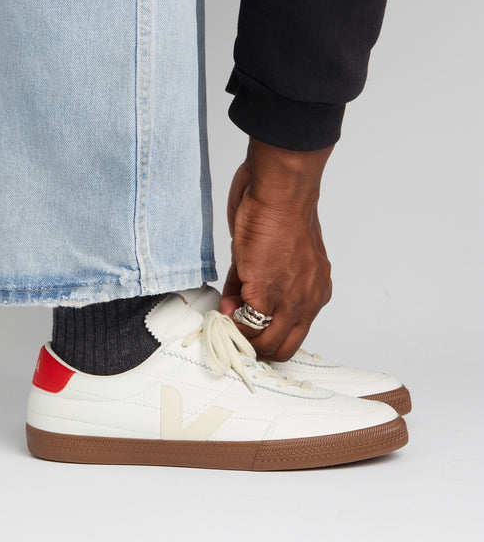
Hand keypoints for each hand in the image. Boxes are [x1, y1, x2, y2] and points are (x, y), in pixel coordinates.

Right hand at [220, 138, 333, 361]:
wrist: (280, 194)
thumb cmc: (279, 215)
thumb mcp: (274, 258)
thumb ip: (255, 286)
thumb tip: (233, 309)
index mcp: (313, 291)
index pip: (294, 333)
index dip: (268, 337)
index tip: (248, 330)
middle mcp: (307, 300)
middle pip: (283, 348)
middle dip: (255, 346)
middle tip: (236, 332)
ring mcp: (289, 300)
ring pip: (265, 342)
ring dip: (241, 334)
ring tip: (228, 315)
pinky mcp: (265, 293)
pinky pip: (245, 322)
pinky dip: (231, 315)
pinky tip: (227, 298)